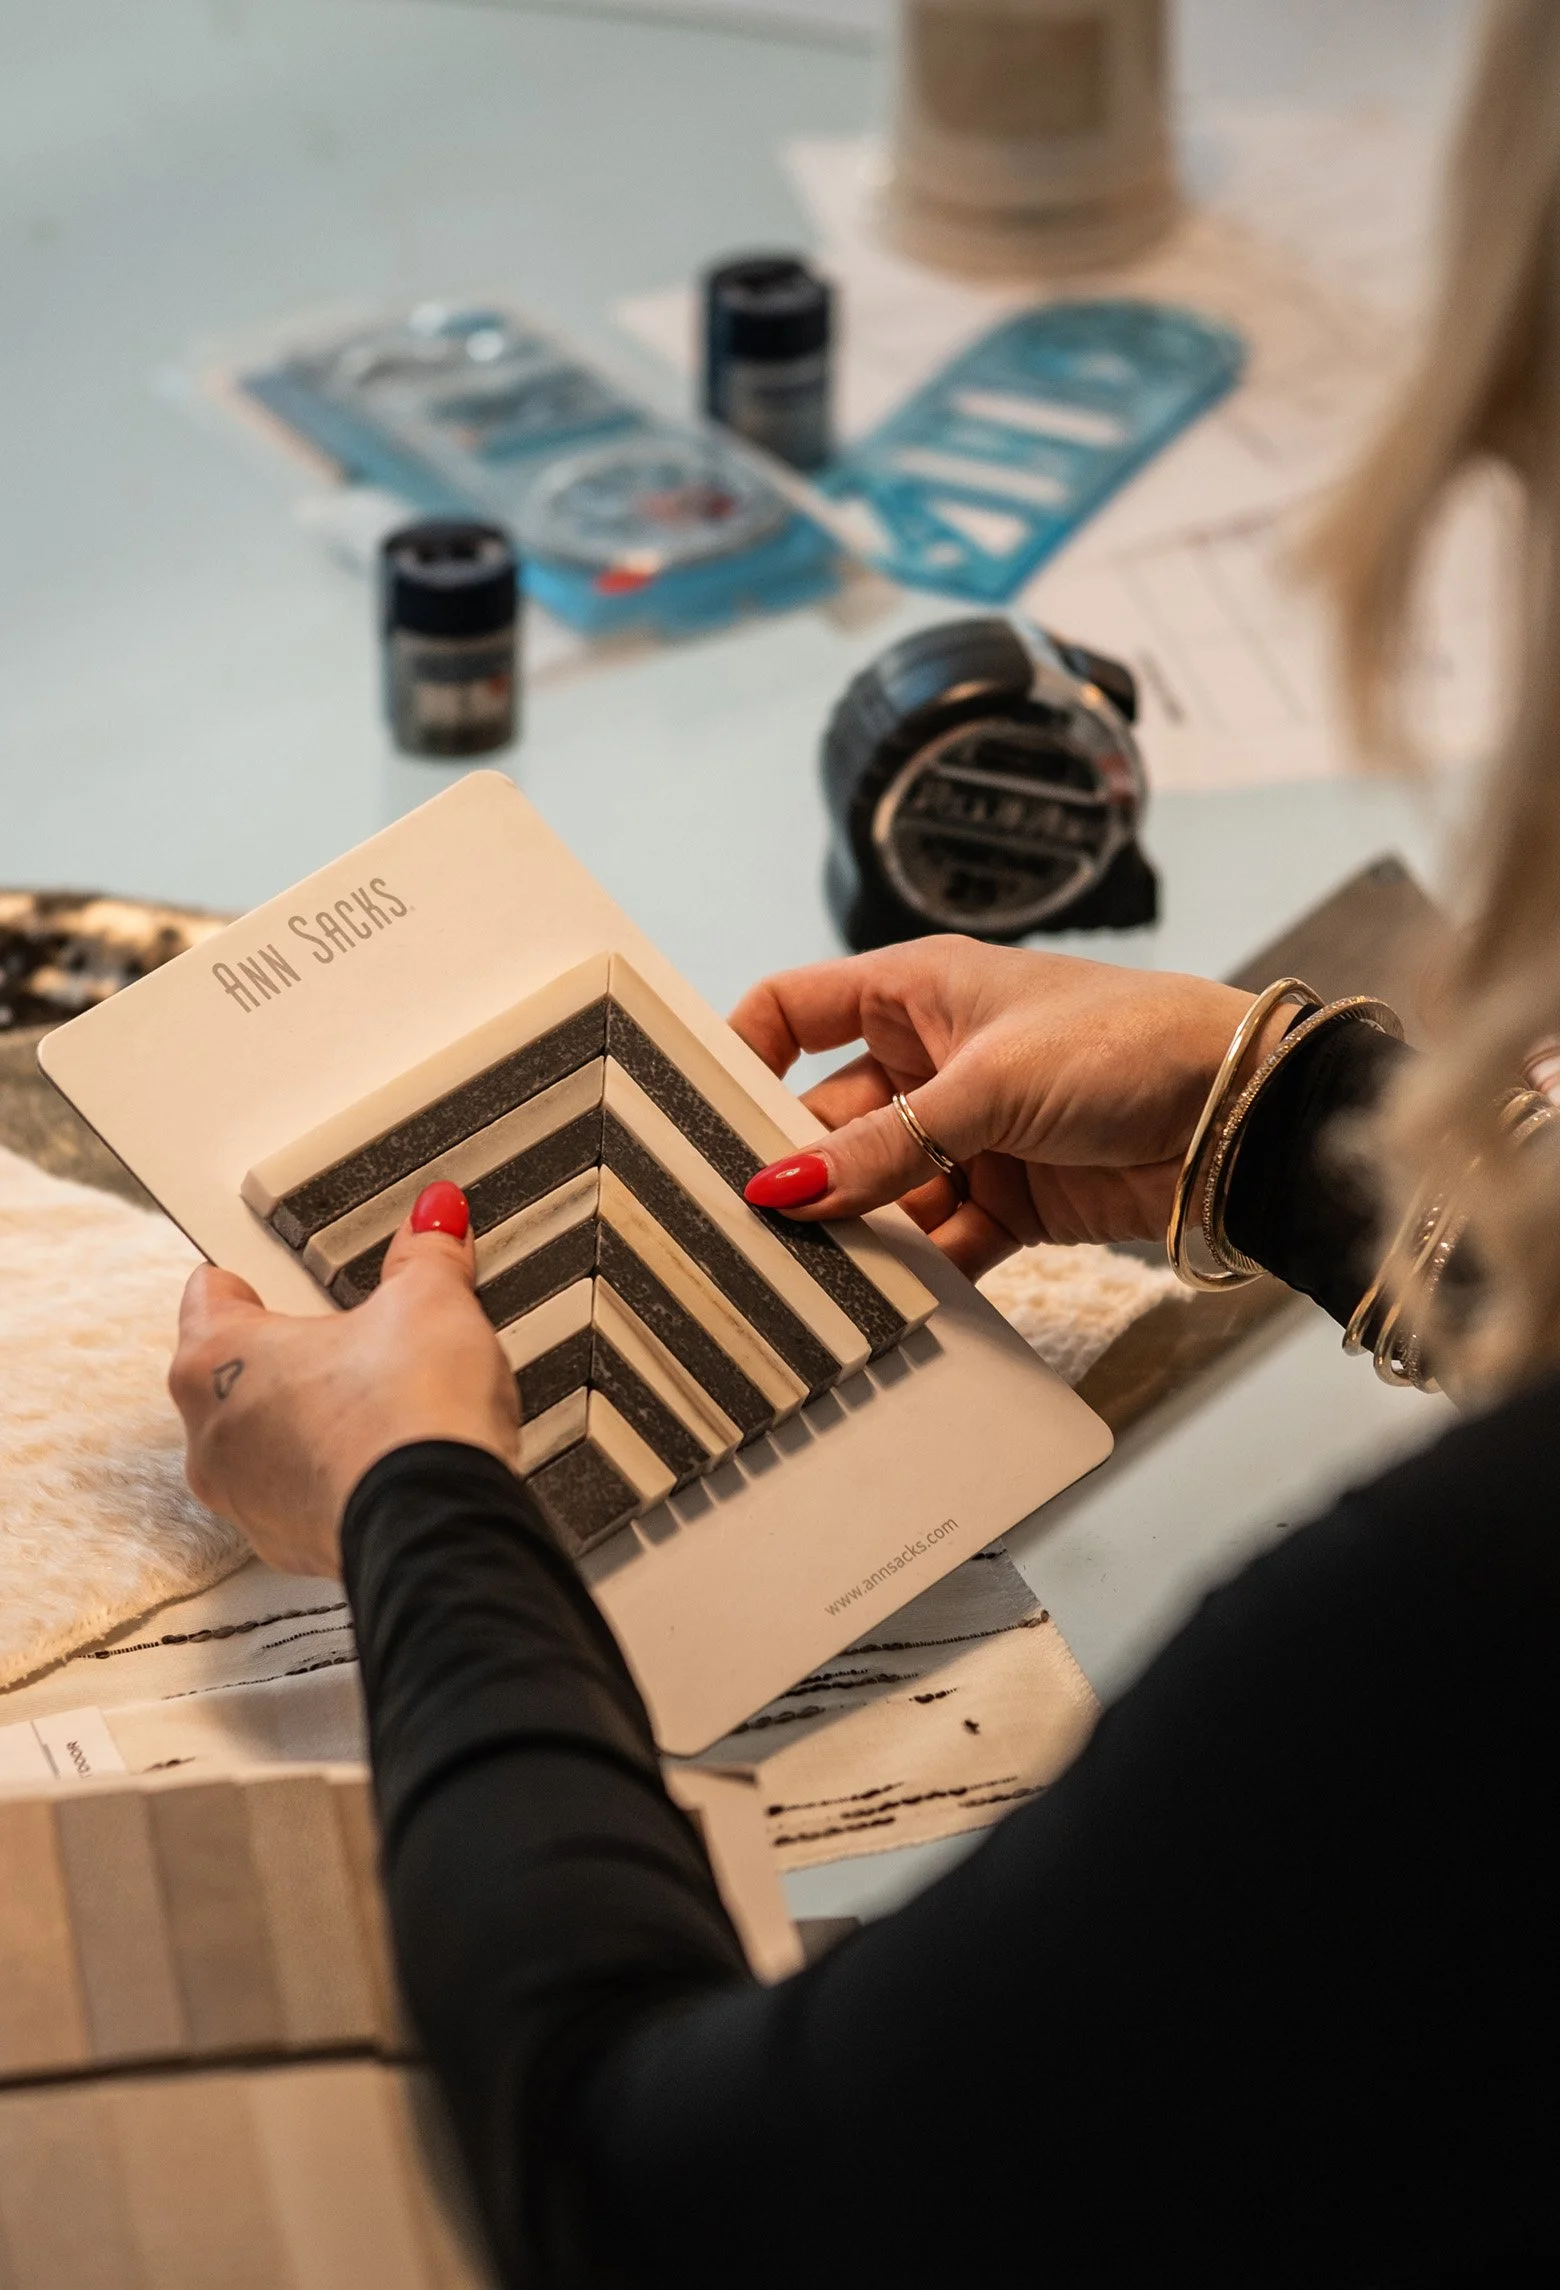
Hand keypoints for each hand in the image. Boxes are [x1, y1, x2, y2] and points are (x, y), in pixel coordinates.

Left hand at [168, 1184, 517, 1576]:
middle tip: (349, 1338)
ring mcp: (245, 1499)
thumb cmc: (409, 1415)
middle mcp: (212, 1435)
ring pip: (265, 1442)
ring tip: (377, 1405)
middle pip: (235, 1373)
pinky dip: (334, 1478)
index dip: (250, 1278)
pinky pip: (302, 1497)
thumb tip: (436, 1215)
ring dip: (308, 1424)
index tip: (275, 1276)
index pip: (208, 1295)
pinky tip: (388, 1463)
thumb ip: (426, 1254)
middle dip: (288, 1356)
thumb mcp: (430, 1304)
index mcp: (217, 1357)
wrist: (442, 1525)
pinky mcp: (290, 1545)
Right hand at [730, 937, 1262, 1278]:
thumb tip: (778, 1188)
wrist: (1243, 1115)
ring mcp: (967, 1135)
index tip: (693, 1112)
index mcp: (918, 992)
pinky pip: (937, 1240)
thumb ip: (881, 1145)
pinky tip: (884, 1301)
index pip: (795, 1010)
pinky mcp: (1007, 1200)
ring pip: (879, 1189)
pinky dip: (916, 1270)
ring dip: (855, 1230)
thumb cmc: (1124, 1044)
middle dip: (797, 1170)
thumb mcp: (987, 1085)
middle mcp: (932, 1060)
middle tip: (744, 1225)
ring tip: (808, 1275)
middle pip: (829, 1118)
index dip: (741, 1053)